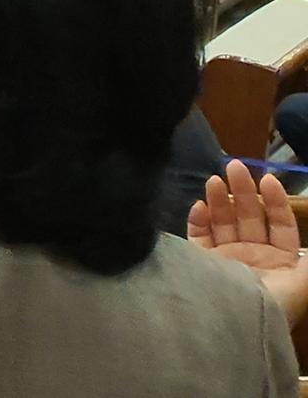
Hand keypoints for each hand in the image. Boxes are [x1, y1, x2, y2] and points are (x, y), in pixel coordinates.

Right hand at [190, 160, 307, 324]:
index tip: (267, 180)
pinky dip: (197, 220)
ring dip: (219, 199)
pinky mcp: (199, 264)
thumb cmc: (274, 302)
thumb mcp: (303, 281)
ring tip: (214, 180)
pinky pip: (197, 237)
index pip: (279, 223)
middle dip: (243, 191)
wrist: (236, 327)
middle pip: (248, 217)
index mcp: (280, 261)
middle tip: (234, 166)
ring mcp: (224, 259)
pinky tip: (200, 206)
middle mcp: (252, 257)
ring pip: (222, 222)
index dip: (274, 201)